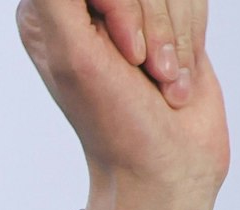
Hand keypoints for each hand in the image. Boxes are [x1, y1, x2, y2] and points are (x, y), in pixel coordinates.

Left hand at [17, 0, 228, 209]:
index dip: (123, 8)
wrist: (164, 164)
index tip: (126, 56)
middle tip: (142, 70)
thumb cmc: (115, 122)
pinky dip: (192, 41)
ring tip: (160, 81)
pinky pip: (194, 2)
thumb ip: (56, 2)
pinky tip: (174, 79)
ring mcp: (126, 15)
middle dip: (155, 28)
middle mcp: (81, 8)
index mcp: (45, 13)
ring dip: (176, 40)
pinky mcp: (164, 24)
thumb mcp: (73, 55)